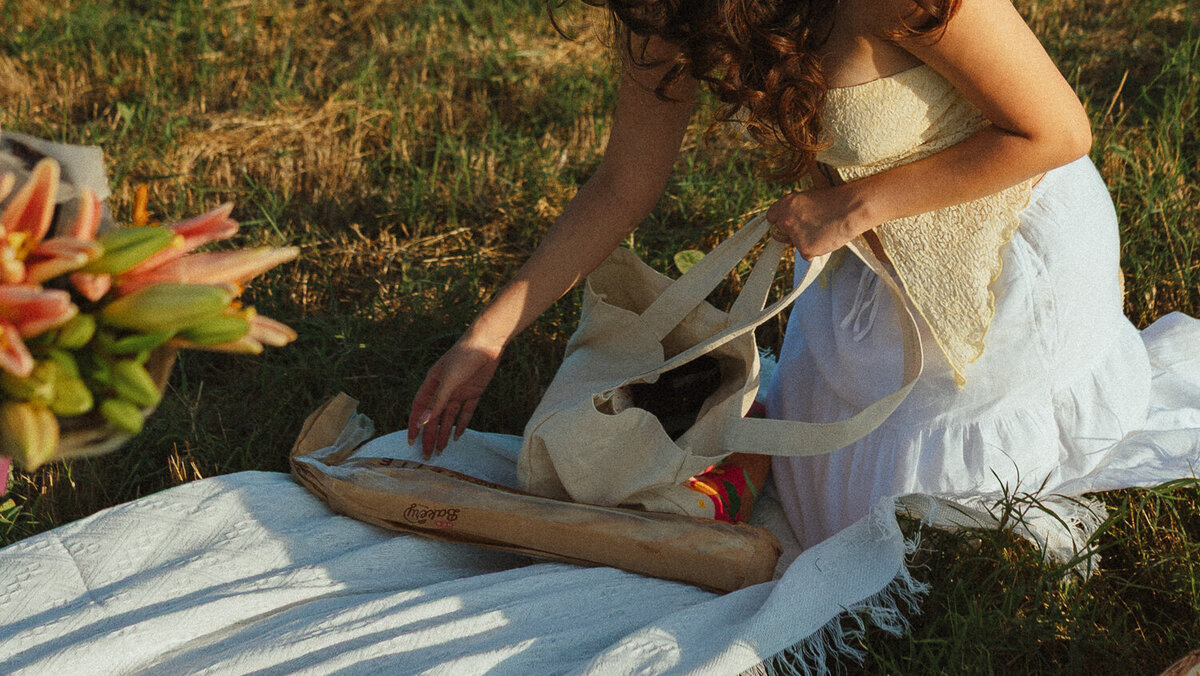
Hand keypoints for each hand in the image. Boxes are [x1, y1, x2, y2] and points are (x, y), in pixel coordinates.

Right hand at [407, 335, 503, 458]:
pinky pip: (466, 412)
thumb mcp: (449, 381)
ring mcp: (459, 391)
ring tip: (440, 451)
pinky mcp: (474, 392)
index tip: (411, 441)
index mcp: (432, 383)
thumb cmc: (464, 357)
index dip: (414, 424)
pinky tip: (457, 436)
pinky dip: (462, 424)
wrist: (487, 343)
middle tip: (427, 455)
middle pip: (434, 416)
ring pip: (449, 417)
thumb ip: (437, 402)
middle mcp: (444, 389)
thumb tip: (422, 422)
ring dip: (444, 433)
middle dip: (430, 435)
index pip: (419, 407)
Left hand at [764, 185, 869, 259]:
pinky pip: (807, 253)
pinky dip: (816, 249)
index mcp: (785, 204)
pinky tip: (827, 238)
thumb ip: (794, 209)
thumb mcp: (809, 198)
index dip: (781, 220)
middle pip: (780, 232)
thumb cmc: (835, 201)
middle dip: (791, 233)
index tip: (789, 223)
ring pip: (795, 244)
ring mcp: (794, 236)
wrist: (852, 209)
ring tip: (824, 230)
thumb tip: (788, 220)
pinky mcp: (805, 250)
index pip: (772, 217)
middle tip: (811, 228)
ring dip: (806, 241)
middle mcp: (786, 220)